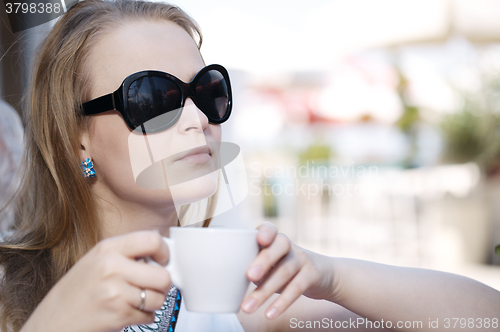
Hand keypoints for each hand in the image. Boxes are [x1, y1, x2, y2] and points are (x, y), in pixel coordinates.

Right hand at [21, 231, 171, 331]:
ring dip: (152, 303)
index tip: (163, 261)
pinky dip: (143, 317)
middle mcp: (112, 267)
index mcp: (108, 248)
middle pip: (163, 275)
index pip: (152, 240)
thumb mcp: (96, 260)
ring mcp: (115, 292)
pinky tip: (126, 313)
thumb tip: (161, 254)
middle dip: (162, 284)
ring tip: (134, 301)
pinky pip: (149, 316)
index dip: (165, 252)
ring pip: (159, 298)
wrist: (52, 323)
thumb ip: (126, 253)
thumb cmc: (76, 293)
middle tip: (152, 286)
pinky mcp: (119, 314)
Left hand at [240, 223, 334, 319]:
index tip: (260, 239)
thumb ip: (255, 267)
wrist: (323, 274)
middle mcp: (288, 246)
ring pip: (284, 272)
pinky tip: (270, 314)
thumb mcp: (271, 264)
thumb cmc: (285, 269)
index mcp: (274, 240)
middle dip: (263, 261)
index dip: (265, 232)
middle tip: (249, 276)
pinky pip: (297, 288)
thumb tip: (233, 284)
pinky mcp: (312, 275)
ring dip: (264, 291)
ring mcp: (301, 259)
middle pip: (277, 248)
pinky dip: (282, 302)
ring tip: (248, 307)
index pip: (270, 229)